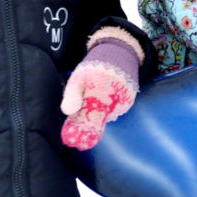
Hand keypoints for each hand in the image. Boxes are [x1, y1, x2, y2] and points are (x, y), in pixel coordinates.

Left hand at [61, 27, 143, 150]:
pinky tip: (102, 97)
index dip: (81, 134)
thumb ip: (73, 95)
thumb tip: (68, 111)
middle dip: (88, 122)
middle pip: (98, 121)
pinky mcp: (128, 102)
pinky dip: (106, 107)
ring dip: (98, 112)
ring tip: (93, 98)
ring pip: (105, 115)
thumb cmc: (95, 67)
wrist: (119, 54)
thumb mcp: (79, 77)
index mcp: (100, 99)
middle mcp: (115, 105)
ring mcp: (123, 104)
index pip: (90, 124)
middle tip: (78, 116)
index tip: (72, 142)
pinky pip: (113, 110)